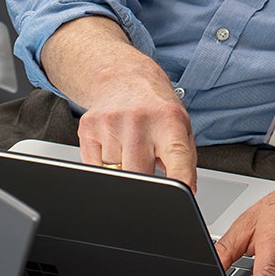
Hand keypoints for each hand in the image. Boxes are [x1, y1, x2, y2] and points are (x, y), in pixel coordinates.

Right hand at [40, 15, 197, 190]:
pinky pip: (94, 167)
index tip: (182, 197)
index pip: (177, 157)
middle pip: (139, 175)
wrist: (125, 78)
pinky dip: (103, 166)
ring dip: (122, 171)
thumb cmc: (157, 109)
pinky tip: (114, 145)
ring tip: (131, 147)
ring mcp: (111, 123)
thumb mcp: (181, 128)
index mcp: (169, 121)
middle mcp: (140, 120)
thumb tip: (187, 192)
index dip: (180, 181)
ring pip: (114, 174)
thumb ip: (184, 161)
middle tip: (148, 168)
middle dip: (145, 184)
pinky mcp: (87, 127)